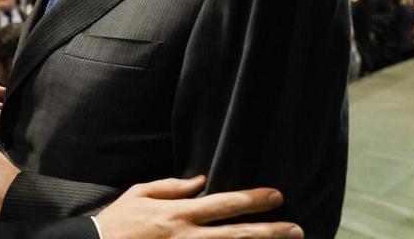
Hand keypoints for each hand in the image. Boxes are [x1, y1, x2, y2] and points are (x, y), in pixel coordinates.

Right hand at [96, 176, 301, 238]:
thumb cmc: (116, 223)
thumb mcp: (138, 194)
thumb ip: (171, 187)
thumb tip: (200, 181)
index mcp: (178, 214)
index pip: (224, 204)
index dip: (253, 200)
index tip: (277, 196)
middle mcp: (187, 237)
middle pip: (237, 234)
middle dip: (270, 231)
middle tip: (297, 229)